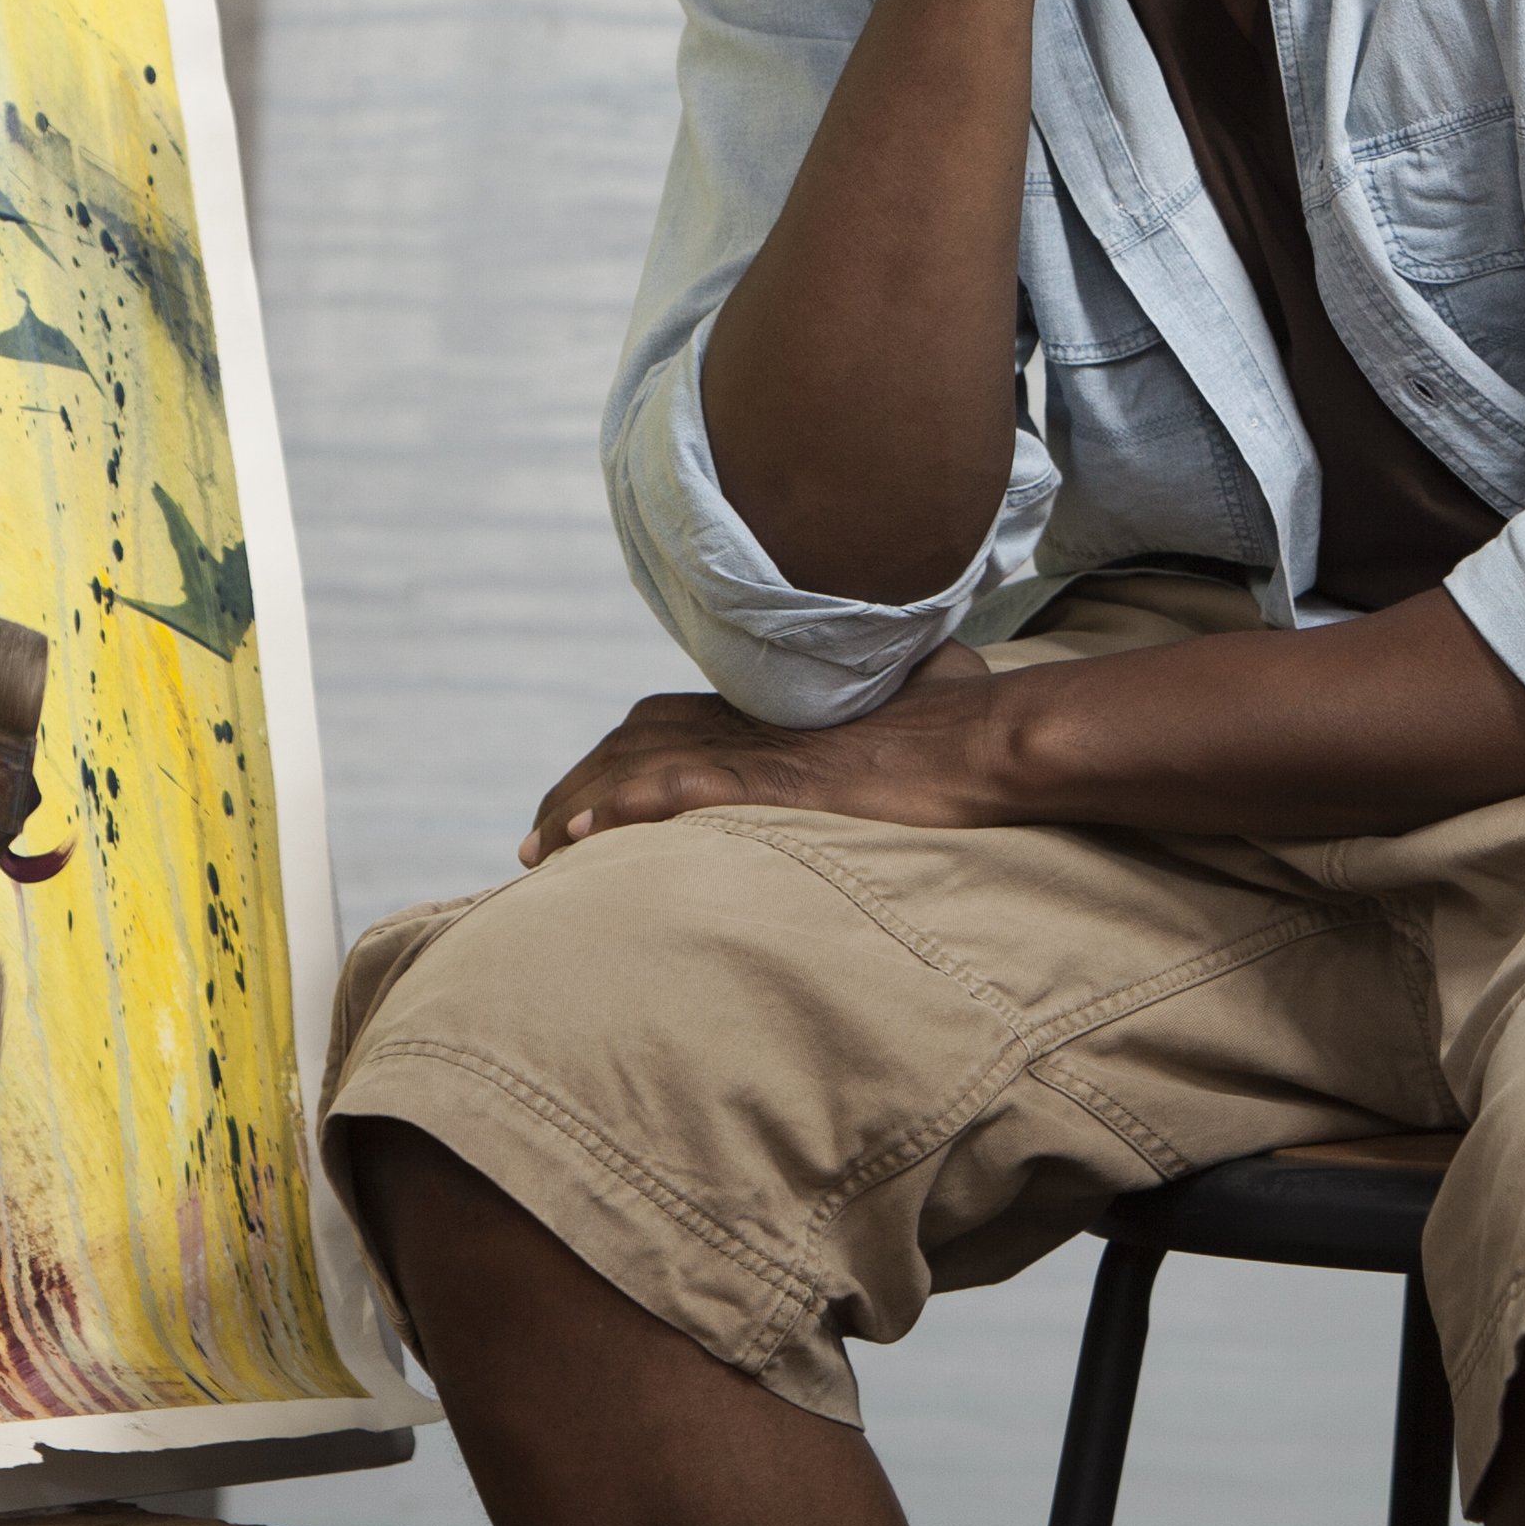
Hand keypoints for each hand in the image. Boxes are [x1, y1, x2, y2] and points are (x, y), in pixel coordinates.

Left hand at [518, 645, 1001, 865]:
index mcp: (769, 703)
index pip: (660, 723)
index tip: (574, 806)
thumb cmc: (966, 715)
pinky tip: (582, 837)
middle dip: (573, 790)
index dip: (609, 762)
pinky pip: (680, 789)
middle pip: (631, 744)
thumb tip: (935, 673)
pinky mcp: (774, 780)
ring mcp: (760, 747)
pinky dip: (624, 808)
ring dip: (578, 808)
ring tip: (536, 852)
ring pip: (641, 766)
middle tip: (532, 844)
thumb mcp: (919, 695)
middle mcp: (750, 717)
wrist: (991, 736)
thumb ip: (901, 688)